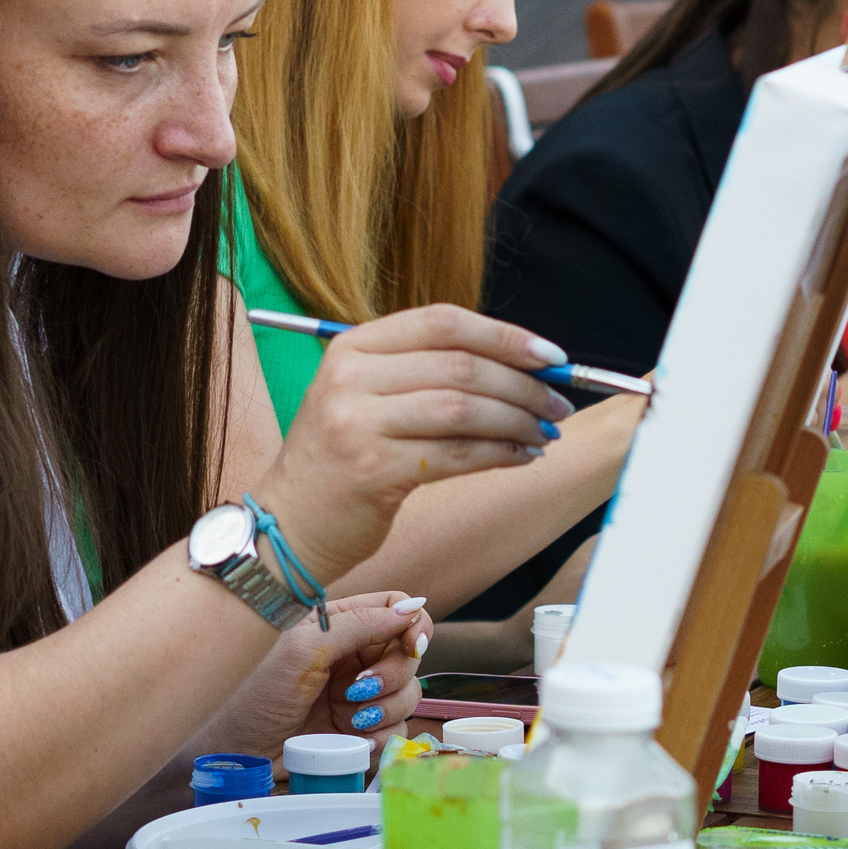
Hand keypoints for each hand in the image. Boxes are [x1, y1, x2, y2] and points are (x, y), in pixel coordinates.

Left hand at [192, 591, 432, 759]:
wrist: (230, 752)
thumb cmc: (252, 693)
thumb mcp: (303, 649)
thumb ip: (359, 624)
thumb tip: (411, 608)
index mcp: (338, 624)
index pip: (395, 607)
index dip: (413, 623)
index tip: (412, 646)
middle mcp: (352, 657)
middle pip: (409, 654)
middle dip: (393, 675)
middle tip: (358, 692)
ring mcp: (357, 696)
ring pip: (408, 695)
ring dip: (387, 709)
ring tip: (348, 720)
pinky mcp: (358, 732)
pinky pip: (395, 731)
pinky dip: (380, 737)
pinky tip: (352, 742)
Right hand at [249, 305, 569, 581]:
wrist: (287, 526)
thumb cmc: (342, 461)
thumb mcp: (368, 397)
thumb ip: (429, 372)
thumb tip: (522, 366)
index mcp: (353, 348)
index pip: (443, 322)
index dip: (506, 335)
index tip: (552, 355)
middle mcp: (351, 378)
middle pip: (462, 366)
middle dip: (524, 384)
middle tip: (559, 402)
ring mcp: (357, 423)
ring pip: (465, 409)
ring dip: (519, 420)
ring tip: (547, 432)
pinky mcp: (372, 470)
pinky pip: (458, 454)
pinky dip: (502, 454)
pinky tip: (524, 457)